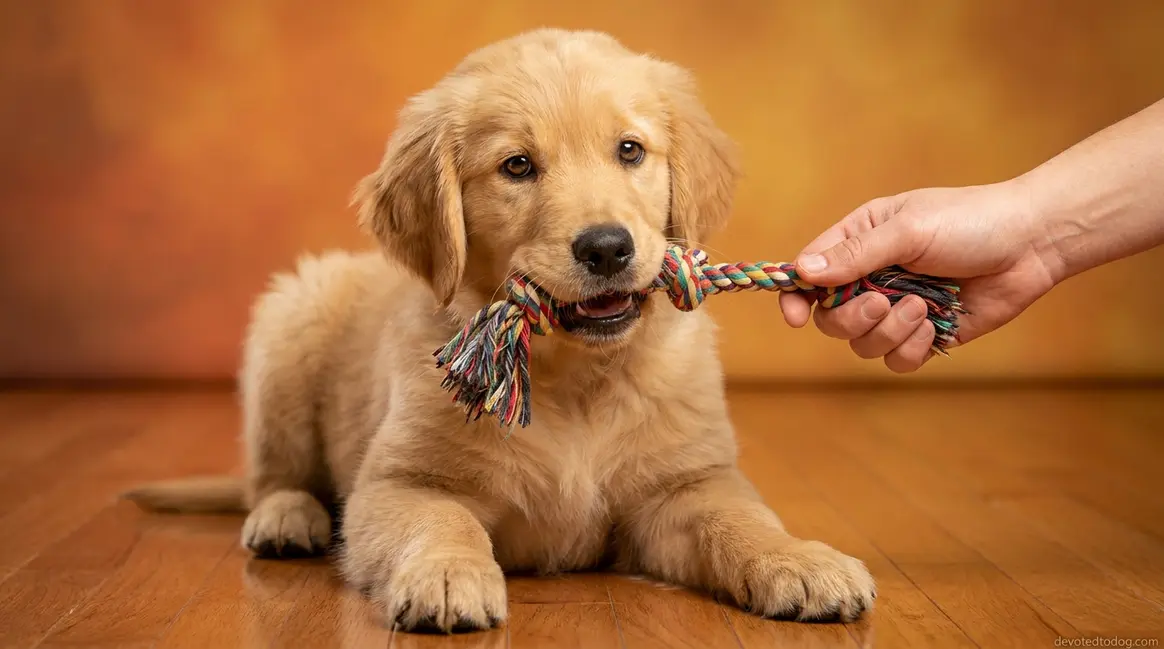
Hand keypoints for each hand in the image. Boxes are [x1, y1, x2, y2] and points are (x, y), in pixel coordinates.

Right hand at [779, 181, 1059, 372]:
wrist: (1032, 243)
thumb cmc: (971, 221)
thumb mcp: (908, 230)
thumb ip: (855, 254)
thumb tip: (802, 272)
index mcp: (859, 241)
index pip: (808, 274)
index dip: (796, 297)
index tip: (797, 316)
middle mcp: (872, 277)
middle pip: (830, 318)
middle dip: (854, 317)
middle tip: (884, 300)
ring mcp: (897, 309)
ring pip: (862, 344)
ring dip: (889, 331)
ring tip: (923, 308)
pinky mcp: (925, 335)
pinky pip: (897, 360)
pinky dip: (912, 349)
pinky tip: (935, 326)